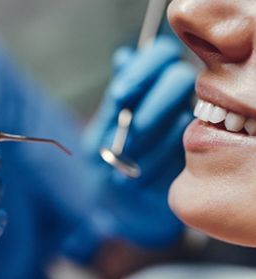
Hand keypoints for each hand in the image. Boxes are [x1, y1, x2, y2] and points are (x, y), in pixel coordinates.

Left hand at [84, 37, 195, 247]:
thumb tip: (124, 57)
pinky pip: (187, 149)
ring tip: (127, 163)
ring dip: (150, 142)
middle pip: (179, 79)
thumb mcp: (98, 135)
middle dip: (151, 107)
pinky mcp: (197, 155)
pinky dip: (157, 164)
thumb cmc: (106, 167)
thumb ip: (113, 102)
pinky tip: (141, 177)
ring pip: (183, 117)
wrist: (120, 207)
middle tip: (130, 133)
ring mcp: (188, 127)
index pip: (159, 55)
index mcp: (148, 88)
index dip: (142, 70)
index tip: (120, 96)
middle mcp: (173, 102)